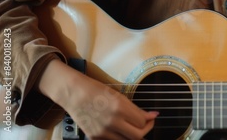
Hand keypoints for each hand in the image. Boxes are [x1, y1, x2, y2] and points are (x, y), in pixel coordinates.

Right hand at [38, 59, 157, 139]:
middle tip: (147, 124)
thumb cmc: (97, 91)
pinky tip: (120, 129)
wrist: (75, 94)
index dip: (149, 120)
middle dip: (146, 130)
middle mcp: (112, 122)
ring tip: (134, 126)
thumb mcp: (119, 96)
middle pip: (137, 136)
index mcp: (120, 108)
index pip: (142, 122)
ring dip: (133, 135)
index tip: (152, 116)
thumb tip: (151, 115)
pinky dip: (120, 137)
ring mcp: (102, 132)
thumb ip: (136, 109)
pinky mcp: (94, 137)